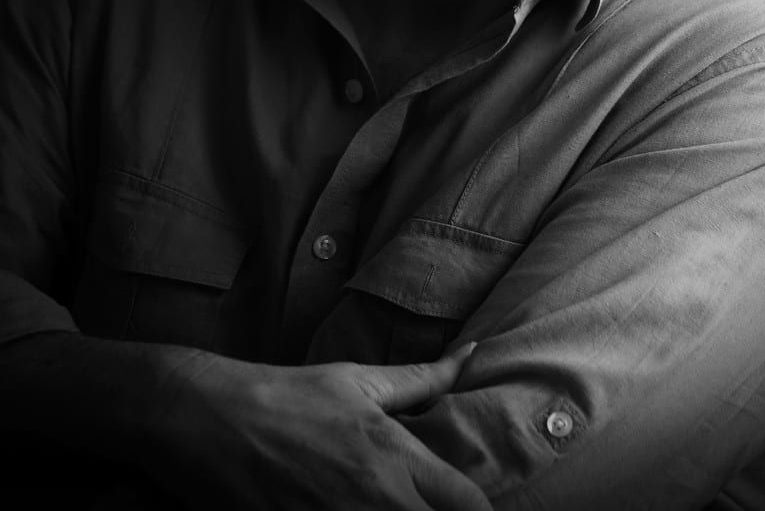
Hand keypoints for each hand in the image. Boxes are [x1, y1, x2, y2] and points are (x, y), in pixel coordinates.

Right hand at [141, 341, 491, 510]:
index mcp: (395, 459)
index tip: (466, 504)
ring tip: (392, 508)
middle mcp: (376, 503)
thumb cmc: (289, 395)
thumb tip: (471, 354)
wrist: (208, 420)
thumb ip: (423, 378)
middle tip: (431, 506)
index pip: (470, 505)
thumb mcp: (359, 380)